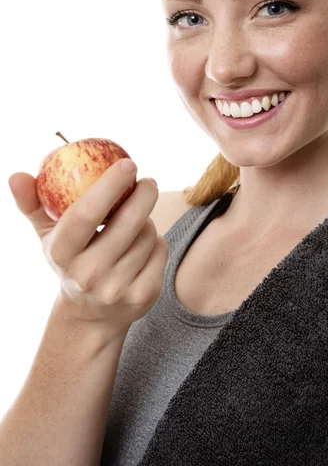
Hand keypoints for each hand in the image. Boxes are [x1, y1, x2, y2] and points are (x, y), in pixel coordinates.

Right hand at [8, 159, 168, 334]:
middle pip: (128, 222)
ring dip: (148, 221)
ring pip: (148, 235)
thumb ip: (32, 203)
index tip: (127, 163)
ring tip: (135, 223)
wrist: (91, 314)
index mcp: (61, 253)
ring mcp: (116, 288)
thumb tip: (17, 175)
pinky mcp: (143, 297)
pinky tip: (143, 246)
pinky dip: (156, 242)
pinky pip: (161, 252)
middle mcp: (87, 274)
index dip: (109, 185)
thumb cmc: (70, 259)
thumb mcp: (48, 234)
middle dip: (144, 195)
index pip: (85, 212)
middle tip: (148, 181)